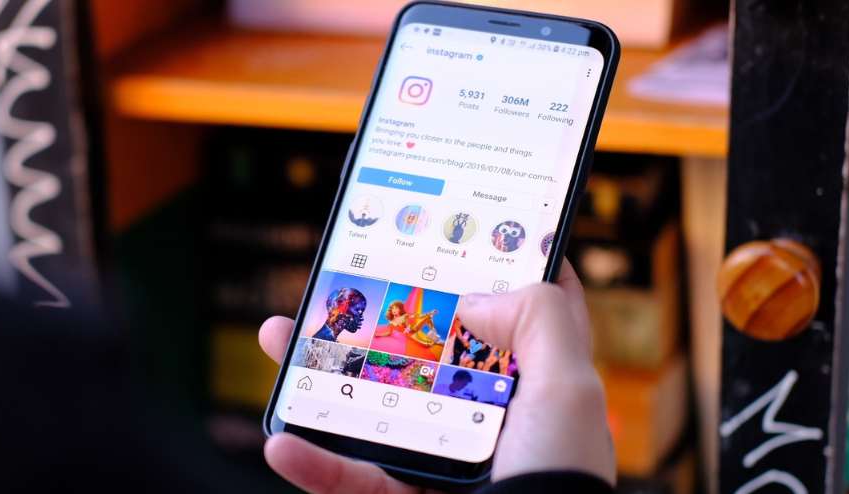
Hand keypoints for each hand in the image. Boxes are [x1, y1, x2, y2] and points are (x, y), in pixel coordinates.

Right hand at [257, 261, 614, 492]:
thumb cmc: (561, 482)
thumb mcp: (570, 389)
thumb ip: (539, 320)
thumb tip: (474, 298)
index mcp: (537, 386)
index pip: (527, 313)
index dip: (499, 270)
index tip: (464, 230)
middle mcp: (490, 417)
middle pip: (425, 349)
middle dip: (379, 312)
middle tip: (343, 279)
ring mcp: (445, 459)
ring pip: (371, 403)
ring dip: (319, 373)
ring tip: (278, 337)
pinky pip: (349, 479)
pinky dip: (313, 463)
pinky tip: (282, 441)